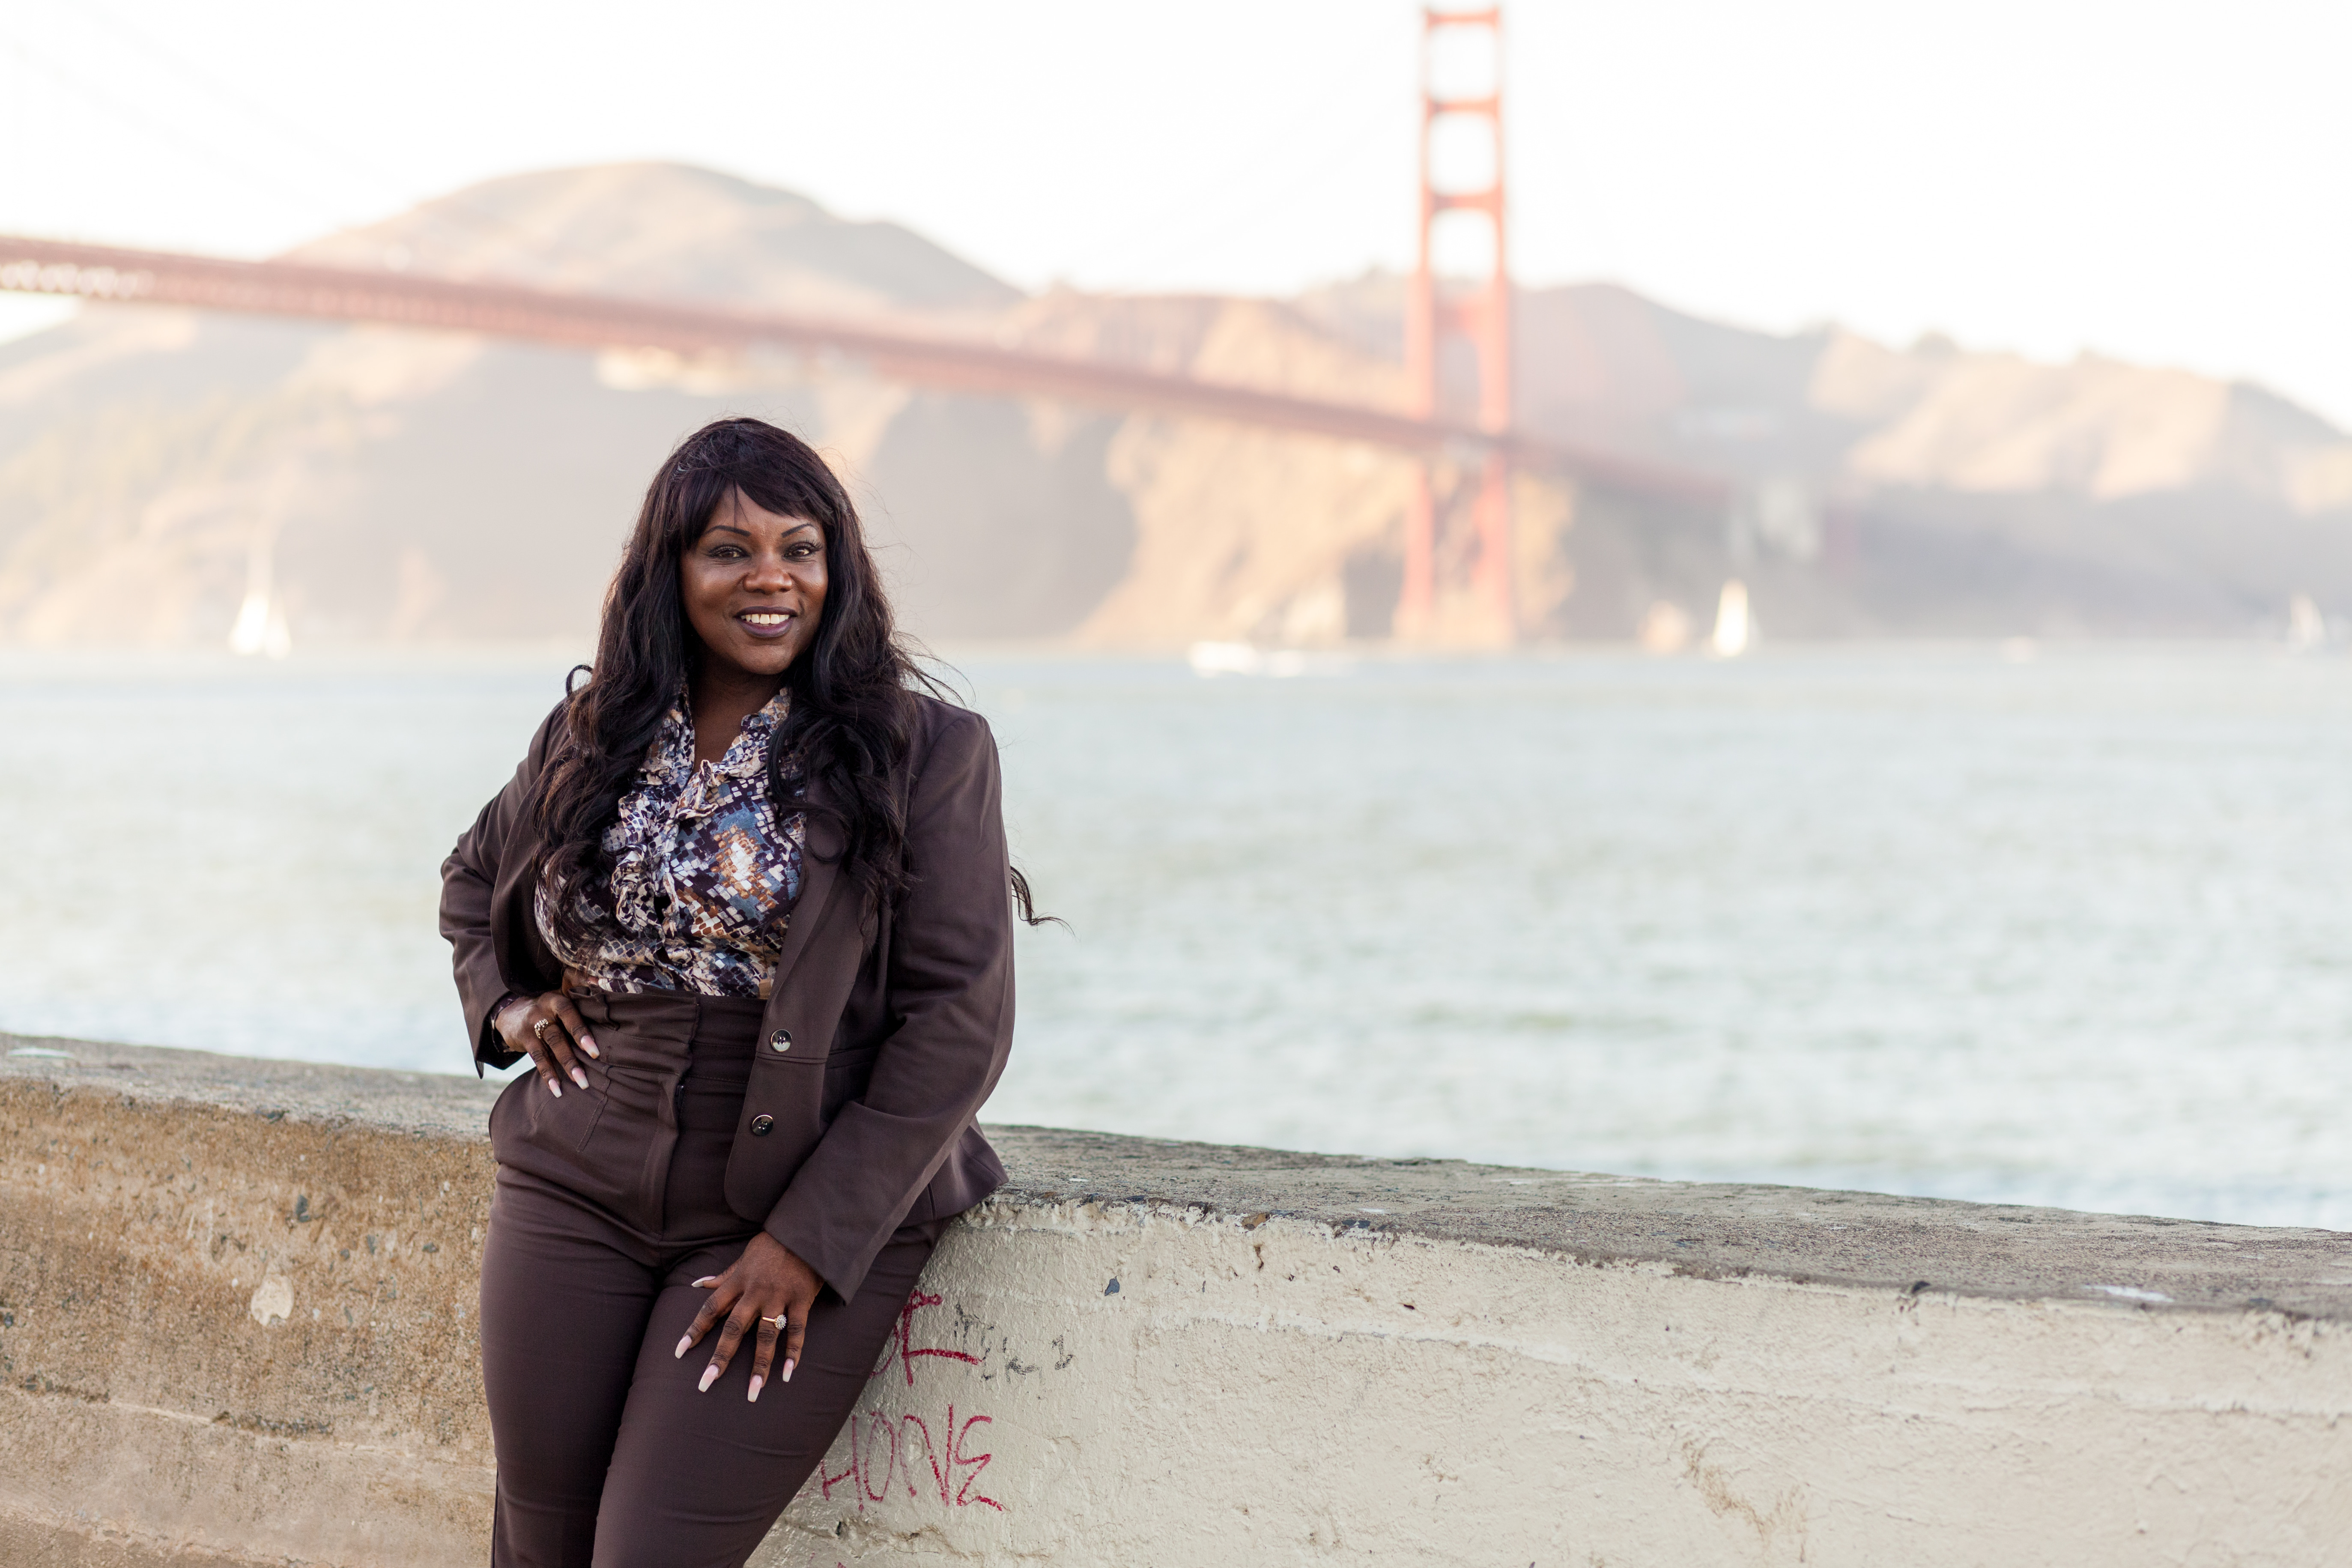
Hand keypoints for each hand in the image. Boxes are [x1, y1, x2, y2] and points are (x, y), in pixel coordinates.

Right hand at [494, 989, 597, 1096]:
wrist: (511, 1012)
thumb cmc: (549, 1006)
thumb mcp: (561, 993)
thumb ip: (579, 985)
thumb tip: (602, 981)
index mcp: (557, 999)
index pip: (570, 1011)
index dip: (581, 1029)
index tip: (595, 1049)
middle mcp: (543, 1010)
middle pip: (561, 1031)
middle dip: (576, 1049)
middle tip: (594, 1063)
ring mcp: (532, 1025)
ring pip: (551, 1046)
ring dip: (567, 1065)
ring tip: (582, 1083)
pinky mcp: (523, 1038)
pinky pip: (537, 1058)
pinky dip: (548, 1074)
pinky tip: (557, 1090)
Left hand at [674, 1232, 821, 1402]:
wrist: (806, 1230)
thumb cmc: (772, 1245)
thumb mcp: (743, 1257)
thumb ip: (722, 1276)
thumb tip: (696, 1284)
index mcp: (738, 1282)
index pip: (711, 1309)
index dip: (695, 1330)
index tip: (680, 1352)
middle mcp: (755, 1292)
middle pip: (734, 1329)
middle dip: (720, 1357)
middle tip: (706, 1383)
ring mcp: (779, 1297)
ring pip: (766, 1335)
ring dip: (759, 1365)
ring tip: (753, 1392)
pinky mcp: (801, 1300)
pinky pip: (796, 1330)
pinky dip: (793, 1352)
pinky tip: (787, 1373)